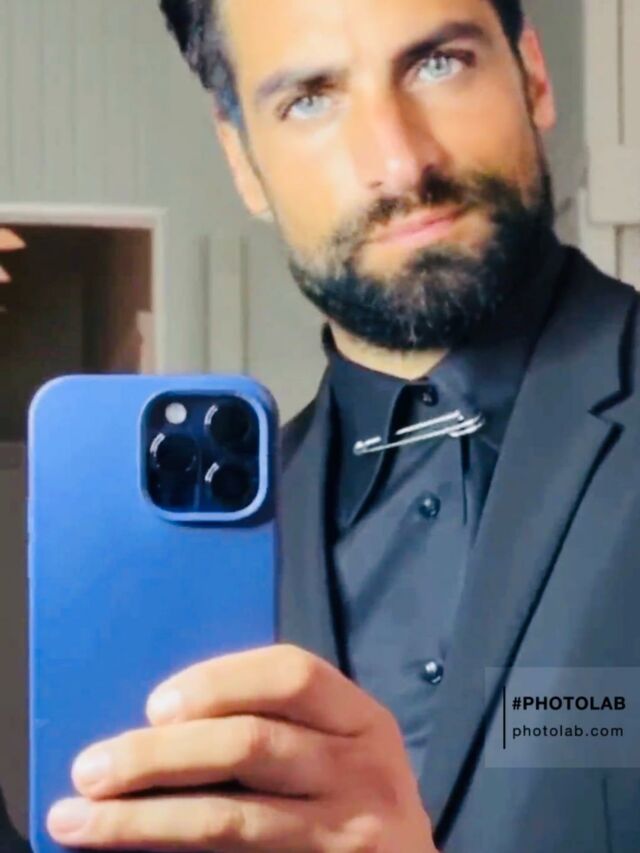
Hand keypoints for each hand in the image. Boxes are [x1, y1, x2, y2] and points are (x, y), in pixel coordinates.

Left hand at [47, 644, 436, 851]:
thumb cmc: (354, 795)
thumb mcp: (339, 745)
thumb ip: (279, 722)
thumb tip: (163, 720)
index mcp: (362, 717)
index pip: (291, 674)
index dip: (218, 681)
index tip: (155, 705)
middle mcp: (361, 769)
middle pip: (252, 744)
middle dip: (159, 755)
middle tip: (91, 768)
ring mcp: (346, 833)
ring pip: (232, 820)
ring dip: (144, 820)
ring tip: (77, 819)